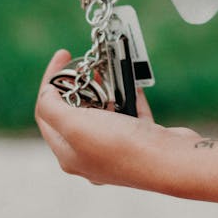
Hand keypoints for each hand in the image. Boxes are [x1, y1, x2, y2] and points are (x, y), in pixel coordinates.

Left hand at [34, 49, 201, 187]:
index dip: (50, 82)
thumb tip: (46, 94)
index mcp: (69, 154)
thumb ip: (51, 108)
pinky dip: (128, 95)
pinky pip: (130, 113)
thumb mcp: (74, 125)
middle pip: (74, 113)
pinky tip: (130, 81)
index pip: (47, 113)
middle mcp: (90, 155)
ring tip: (107, 68)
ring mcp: (117, 149)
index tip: (63, 56)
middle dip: (79, 85)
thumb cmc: (120, 146)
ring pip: (104, 112)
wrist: (171, 161)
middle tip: (85, 64)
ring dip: (105, 88)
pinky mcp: (142, 141)